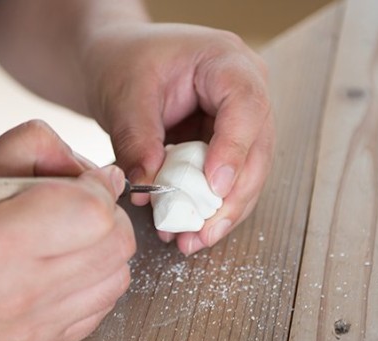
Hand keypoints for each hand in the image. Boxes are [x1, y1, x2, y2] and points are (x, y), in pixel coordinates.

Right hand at [0, 120, 134, 340]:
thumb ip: (33, 149)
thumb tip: (95, 168)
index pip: (94, 211)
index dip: (99, 187)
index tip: (87, 181)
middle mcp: (22, 290)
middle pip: (117, 244)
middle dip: (108, 216)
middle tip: (80, 207)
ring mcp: (34, 327)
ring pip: (117, 278)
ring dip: (105, 250)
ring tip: (69, 240)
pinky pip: (100, 310)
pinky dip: (93, 283)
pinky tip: (62, 271)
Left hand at [81, 23, 274, 254]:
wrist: (120, 62)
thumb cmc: (125, 62)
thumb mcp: (124, 95)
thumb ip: (137, 139)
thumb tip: (150, 188)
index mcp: (226, 61)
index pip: (246, 105)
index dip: (234, 149)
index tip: (214, 187)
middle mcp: (244, 91)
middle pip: (257, 149)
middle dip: (232, 197)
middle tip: (203, 231)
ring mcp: (239, 121)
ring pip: (248, 173)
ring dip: (222, 212)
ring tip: (192, 241)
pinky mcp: (225, 145)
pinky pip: (227, 181)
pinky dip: (209, 209)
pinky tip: (189, 231)